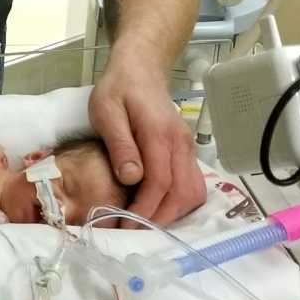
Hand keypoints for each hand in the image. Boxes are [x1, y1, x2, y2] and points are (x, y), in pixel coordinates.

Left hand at [89, 62, 204, 227]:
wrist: (140, 69)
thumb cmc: (118, 90)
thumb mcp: (106, 111)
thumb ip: (120, 144)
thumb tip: (132, 179)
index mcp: (160, 134)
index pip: (161, 182)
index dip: (145, 208)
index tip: (126, 225)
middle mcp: (181, 144)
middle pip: (182, 193)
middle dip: (158, 217)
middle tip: (132, 230)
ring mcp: (187, 147)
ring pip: (192, 192)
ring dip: (172, 213)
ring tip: (143, 222)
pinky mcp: (186, 150)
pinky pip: (191, 183)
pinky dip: (178, 202)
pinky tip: (157, 207)